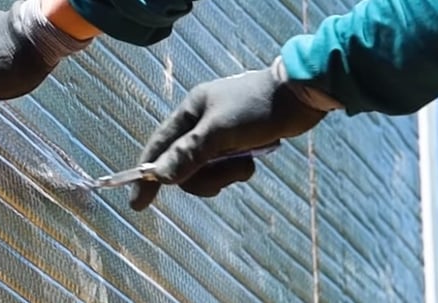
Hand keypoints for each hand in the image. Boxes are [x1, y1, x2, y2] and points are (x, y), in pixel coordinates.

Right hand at [129, 57, 334, 210]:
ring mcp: (219, 135)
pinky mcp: (237, 145)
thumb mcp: (220, 131)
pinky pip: (224, 169)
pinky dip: (236, 171)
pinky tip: (252, 162)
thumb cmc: (258, 108)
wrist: (301, 97)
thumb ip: (189, 153)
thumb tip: (159, 176)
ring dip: (224, 175)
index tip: (137, 203)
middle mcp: (200, 123)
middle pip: (183, 165)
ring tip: (245, 166)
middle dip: (202, 177)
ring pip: (205, 171)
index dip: (146, 173)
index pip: (159, 145)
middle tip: (222, 180)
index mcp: (190, 111)